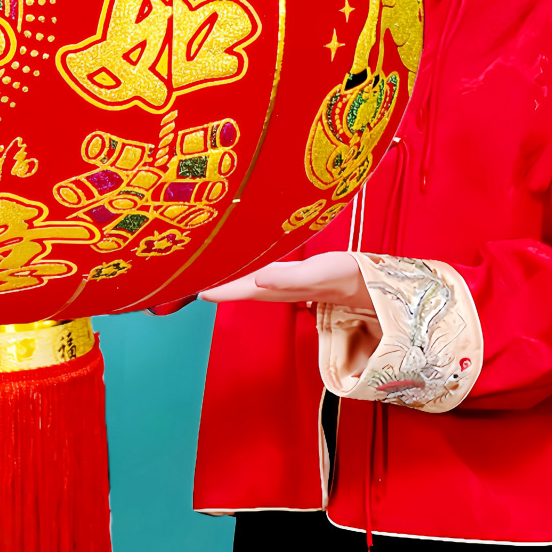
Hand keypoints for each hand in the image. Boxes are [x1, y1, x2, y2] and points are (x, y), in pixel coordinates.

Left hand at [199, 251, 372, 308]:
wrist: (365, 283)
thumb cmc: (344, 276)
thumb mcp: (318, 273)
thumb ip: (288, 277)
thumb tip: (258, 279)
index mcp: (275, 287)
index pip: (237, 288)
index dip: (214, 288)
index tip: (190, 287)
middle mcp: (273, 287)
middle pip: (235, 287)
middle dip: (213, 283)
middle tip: (185, 276)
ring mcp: (279, 283)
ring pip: (244, 281)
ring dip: (225, 278)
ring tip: (204, 270)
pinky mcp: (287, 276)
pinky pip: (256, 274)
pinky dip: (243, 270)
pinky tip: (238, 264)